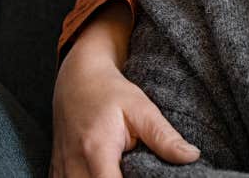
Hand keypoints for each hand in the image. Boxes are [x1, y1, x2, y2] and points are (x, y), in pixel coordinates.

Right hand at [51, 3, 198, 177]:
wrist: (77, 79)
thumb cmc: (111, 92)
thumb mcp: (142, 109)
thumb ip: (164, 137)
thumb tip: (192, 156)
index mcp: (96, 149)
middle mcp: (73, 164)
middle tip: (140, 171)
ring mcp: (61, 169)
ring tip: (124, 168)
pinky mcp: (56, 170)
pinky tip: (107, 171)